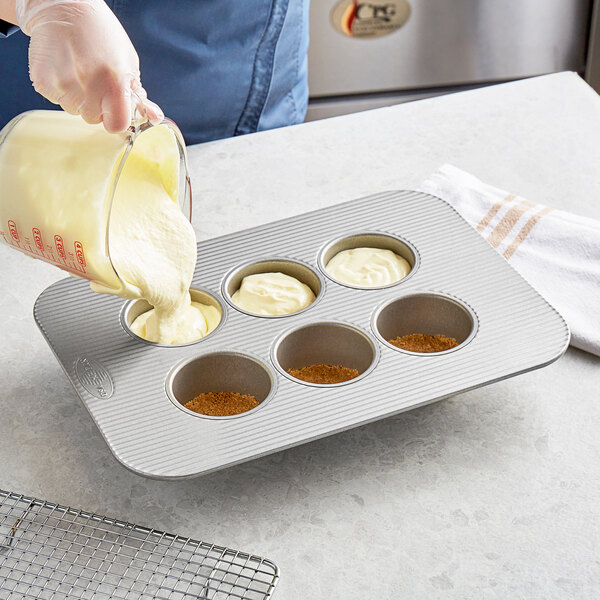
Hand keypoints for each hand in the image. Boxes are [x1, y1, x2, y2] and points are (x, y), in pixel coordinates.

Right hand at [16, 0, 162, 131]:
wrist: (64, 8)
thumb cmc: (101, 34)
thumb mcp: (129, 63)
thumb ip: (139, 94)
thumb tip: (155, 117)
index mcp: (114, 85)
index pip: (116, 126)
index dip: (117, 119)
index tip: (115, 108)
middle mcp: (88, 88)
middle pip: (94, 119)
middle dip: (97, 105)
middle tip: (95, 79)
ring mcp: (63, 86)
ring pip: (74, 110)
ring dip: (78, 97)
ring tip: (79, 70)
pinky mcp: (42, 82)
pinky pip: (56, 99)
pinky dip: (61, 89)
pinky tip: (65, 68)